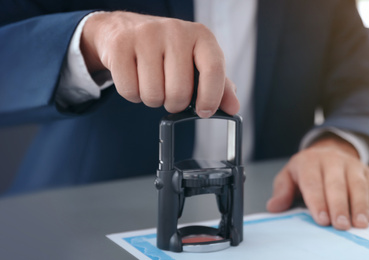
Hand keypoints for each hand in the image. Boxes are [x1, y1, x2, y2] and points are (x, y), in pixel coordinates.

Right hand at [80, 11, 238, 116]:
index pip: (213, 70)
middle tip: (171, 94)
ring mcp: (146, 35)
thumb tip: (233, 108)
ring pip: (153, 94)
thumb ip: (219, 85)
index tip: (204, 111)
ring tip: (153, 83)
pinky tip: (135, 78)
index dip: (211, 97)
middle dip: (175, 103)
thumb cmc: (168, 50)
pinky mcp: (120, 45)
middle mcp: (176, 31)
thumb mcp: (198, 61)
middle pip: (180, 91)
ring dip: (153, 99)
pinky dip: (133, 94)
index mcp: (202, 35)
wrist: (125, 29)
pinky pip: (129, 90)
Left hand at [266, 136, 368, 229]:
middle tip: (341, 225)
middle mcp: (332, 160)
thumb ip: (282, 191)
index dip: (318, 202)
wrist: (330, 151)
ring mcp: (352, 164)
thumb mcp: (289, 175)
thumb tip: (274, 207)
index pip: (313, 182)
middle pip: (337, 184)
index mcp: (310, 161)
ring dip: (359, 205)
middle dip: (339, 206)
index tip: (322, 219)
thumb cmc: (308, 169)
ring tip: (359, 223)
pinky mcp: (366, 171)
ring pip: (357, 184)